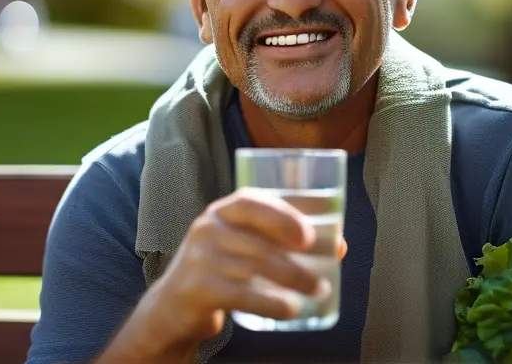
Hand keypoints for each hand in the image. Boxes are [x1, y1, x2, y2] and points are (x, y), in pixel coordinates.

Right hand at [127, 189, 345, 354]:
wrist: (172, 305)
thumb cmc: (222, 268)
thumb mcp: (244, 245)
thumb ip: (285, 241)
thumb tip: (339, 246)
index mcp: (223, 211)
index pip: (251, 202)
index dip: (282, 217)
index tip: (308, 236)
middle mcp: (208, 228)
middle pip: (258, 243)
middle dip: (296, 263)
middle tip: (321, 278)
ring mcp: (200, 258)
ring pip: (255, 269)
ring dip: (292, 283)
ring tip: (315, 293)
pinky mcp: (198, 289)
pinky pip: (242, 295)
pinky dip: (271, 304)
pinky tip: (290, 309)